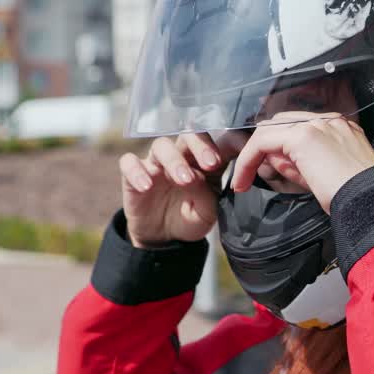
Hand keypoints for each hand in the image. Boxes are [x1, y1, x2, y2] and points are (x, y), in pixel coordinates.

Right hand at [119, 133, 229, 247]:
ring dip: (174, 160)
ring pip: (161, 145)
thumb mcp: (206, 214)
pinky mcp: (132, 174)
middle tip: (211, 163)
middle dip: (201, 145)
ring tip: (184, 180)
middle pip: (188, 135)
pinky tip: (147, 186)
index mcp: (205, 162)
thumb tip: (198, 177)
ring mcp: (156, 163)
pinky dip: (137, 171)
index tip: (244, 152)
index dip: (231, 143)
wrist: (163, 237)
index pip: (218, 142)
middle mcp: (181, 156)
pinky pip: (129, 162)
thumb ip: (206, 195)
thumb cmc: (189, 219)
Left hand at [230, 113, 373, 212]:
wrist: (372, 201)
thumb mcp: (323, 179)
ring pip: (269, 129)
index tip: (267, 169)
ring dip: (252, 154)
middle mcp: (329, 121)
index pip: (298, 128)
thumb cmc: (358, 198)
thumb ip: (298, 166)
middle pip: (280, 122)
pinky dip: (248, 160)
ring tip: (244, 179)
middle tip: (248, 173)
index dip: (278, 147)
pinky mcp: (303, 136)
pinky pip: (263, 142)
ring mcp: (316, 125)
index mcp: (339, 129)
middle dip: (261, 147)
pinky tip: (244, 178)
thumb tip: (276, 160)